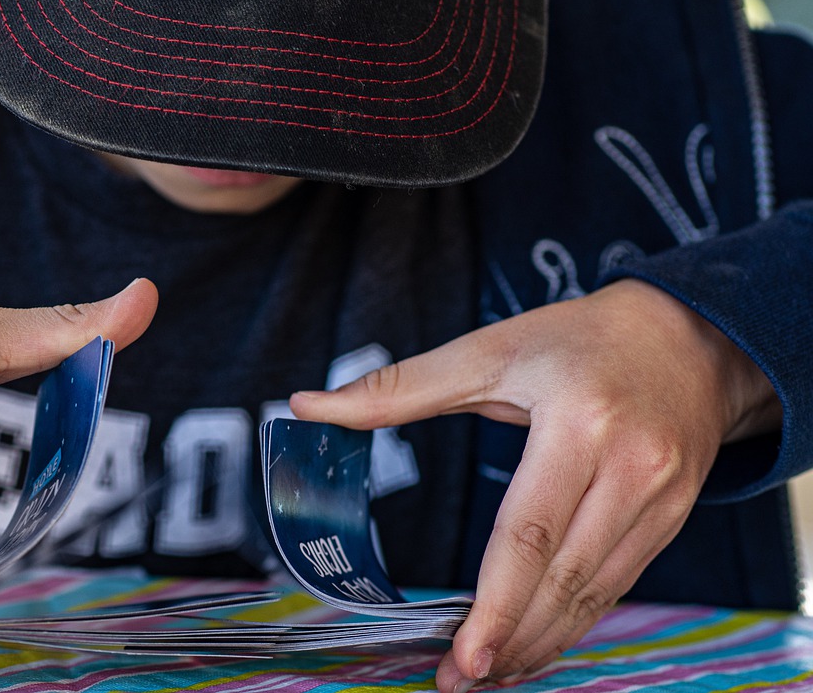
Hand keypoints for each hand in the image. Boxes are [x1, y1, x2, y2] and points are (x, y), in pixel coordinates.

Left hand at [289, 278, 778, 692]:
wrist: (689, 338)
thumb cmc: (577, 340)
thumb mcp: (489, 350)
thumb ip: (398, 388)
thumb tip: (307, 406)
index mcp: (580, 422)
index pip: (531, 530)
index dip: (498, 602)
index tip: (464, 653)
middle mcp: (631, 467)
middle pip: (564, 576)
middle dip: (512, 640)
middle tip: (460, 679)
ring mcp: (661, 499)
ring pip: (595, 594)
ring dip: (542, 643)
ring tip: (489, 674)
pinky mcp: (673, 518)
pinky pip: (616, 585)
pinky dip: (573, 621)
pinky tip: (534, 643)